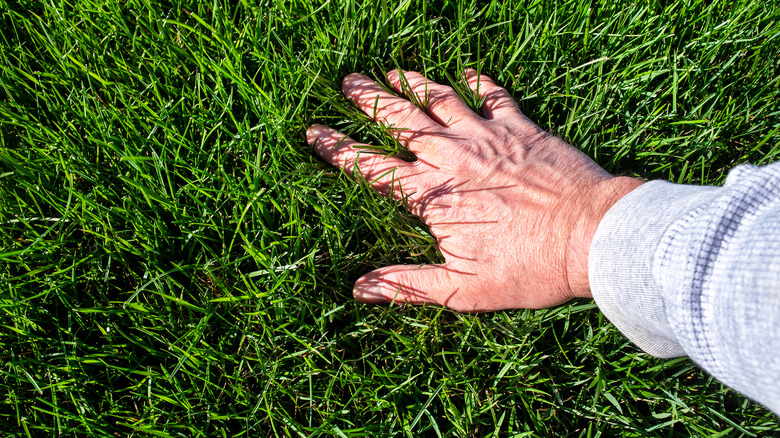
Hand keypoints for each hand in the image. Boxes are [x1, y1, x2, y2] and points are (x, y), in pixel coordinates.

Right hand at [307, 69, 641, 310]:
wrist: (590, 236)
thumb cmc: (528, 268)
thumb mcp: (462, 289)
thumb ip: (408, 284)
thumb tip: (360, 289)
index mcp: (431, 195)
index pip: (371, 167)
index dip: (338, 149)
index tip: (315, 133)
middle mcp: (451, 156)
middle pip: (400, 121)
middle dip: (369, 100)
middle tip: (349, 82)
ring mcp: (487, 135)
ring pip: (439, 99)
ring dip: (412, 83)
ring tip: (391, 71)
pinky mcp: (521, 126)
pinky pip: (494, 94)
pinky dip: (479, 81)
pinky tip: (469, 72)